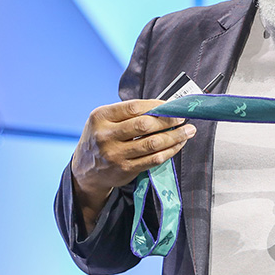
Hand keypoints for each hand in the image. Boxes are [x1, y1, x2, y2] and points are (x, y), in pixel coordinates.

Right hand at [71, 99, 194, 231]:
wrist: (85, 170)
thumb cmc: (101, 138)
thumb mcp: (104, 120)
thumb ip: (128, 113)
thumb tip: (164, 106)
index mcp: (101, 117)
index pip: (134, 107)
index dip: (157, 105)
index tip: (171, 105)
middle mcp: (106, 135)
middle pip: (145, 125)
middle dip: (169, 120)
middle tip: (183, 117)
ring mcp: (115, 154)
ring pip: (152, 143)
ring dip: (175, 136)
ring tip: (188, 131)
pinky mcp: (125, 169)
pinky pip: (153, 159)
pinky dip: (170, 151)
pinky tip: (178, 145)